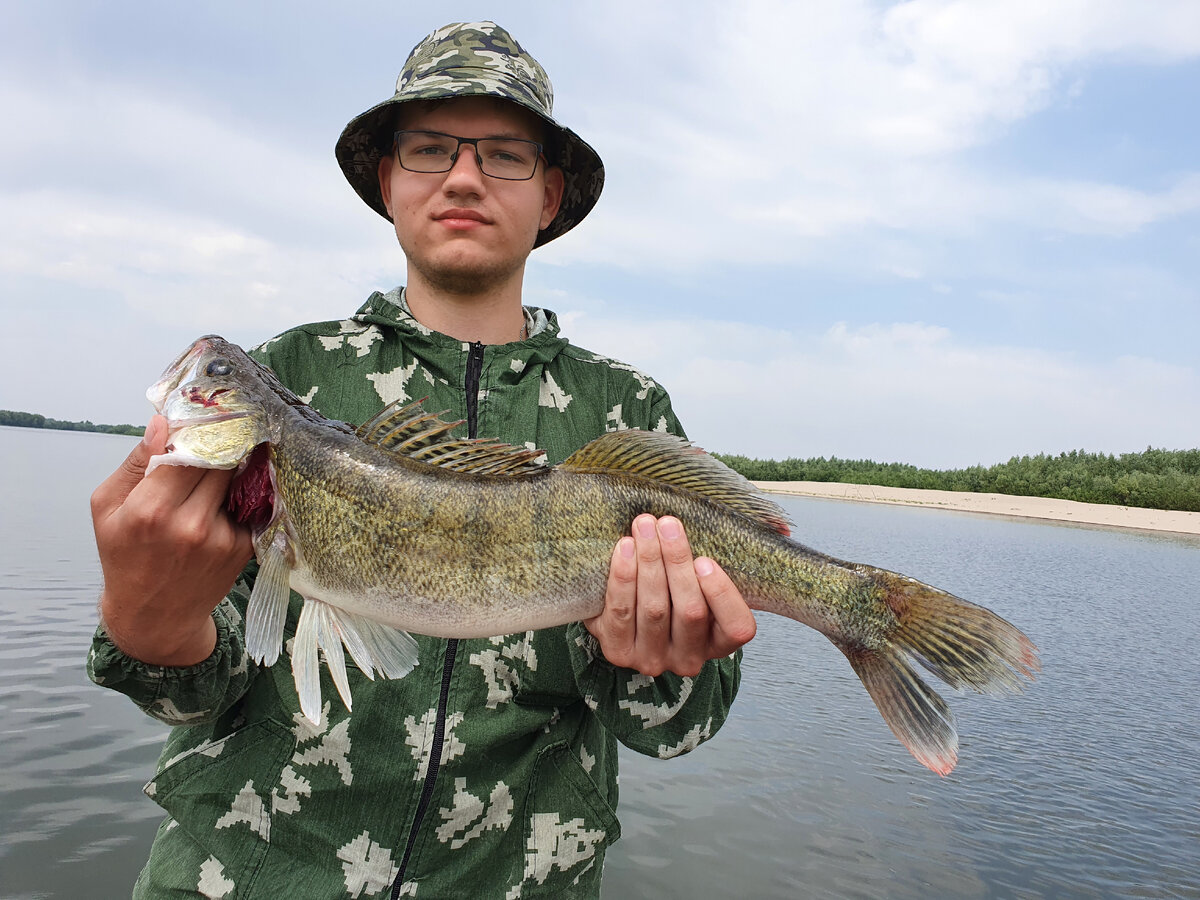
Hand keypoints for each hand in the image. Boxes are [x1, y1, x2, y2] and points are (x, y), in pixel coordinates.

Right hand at [91, 415, 253, 665]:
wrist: (155, 615)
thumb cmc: (124, 555)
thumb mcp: (108, 507)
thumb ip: (137, 462)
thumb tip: (164, 422)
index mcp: (150, 510)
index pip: (189, 450)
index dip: (202, 429)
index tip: (210, 414)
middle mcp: (190, 524)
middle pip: (221, 461)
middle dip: (223, 443)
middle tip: (226, 427)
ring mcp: (221, 538)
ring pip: (239, 480)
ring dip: (235, 466)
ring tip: (228, 457)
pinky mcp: (243, 548)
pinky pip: (249, 505)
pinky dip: (242, 494)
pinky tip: (229, 494)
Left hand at [585, 514, 756, 676]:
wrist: (630, 614)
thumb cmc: (678, 587)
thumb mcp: (708, 579)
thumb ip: (739, 556)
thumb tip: (781, 528)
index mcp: (721, 642)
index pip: (737, 628)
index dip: (722, 595)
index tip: (706, 560)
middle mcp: (690, 659)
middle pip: (689, 611)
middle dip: (678, 561)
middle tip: (667, 523)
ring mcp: (653, 659)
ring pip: (654, 609)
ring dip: (649, 562)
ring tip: (644, 526)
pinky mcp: (618, 652)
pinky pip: (621, 612)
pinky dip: (622, 577)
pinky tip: (624, 547)